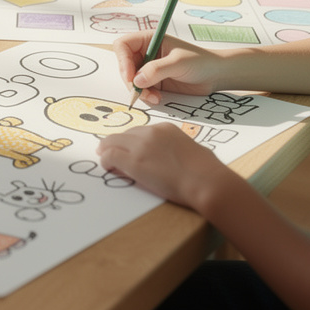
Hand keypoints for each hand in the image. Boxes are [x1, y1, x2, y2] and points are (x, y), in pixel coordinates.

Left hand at [96, 124, 234, 207]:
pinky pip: (110, 156)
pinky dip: (105, 161)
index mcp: (166, 128)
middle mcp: (151, 132)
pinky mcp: (133, 161)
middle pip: (124, 134)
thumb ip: (174, 149)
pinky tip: (107, 167)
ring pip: (112, 142)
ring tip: (103, 157)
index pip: (139, 131)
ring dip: (106, 150)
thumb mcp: (189, 150)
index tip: (127, 148)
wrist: (206, 181)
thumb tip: (169, 157)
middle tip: (107, 151)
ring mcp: (141, 146)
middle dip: (115, 143)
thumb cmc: (206, 171)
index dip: (130, 141)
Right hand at [113, 31, 223, 105]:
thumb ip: (156, 70)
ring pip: (131, 80)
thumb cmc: (200, 61)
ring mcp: (148, 69)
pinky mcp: (154, 82)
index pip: (123, 46)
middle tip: (140, 92)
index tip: (130, 75)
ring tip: (154, 97)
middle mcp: (146, 53)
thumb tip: (136, 80)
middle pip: (124, 66)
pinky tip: (157, 98)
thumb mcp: (178, 62)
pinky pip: (141, 90)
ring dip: (139, 91)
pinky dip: (146, 96)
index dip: (123, 60)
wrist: (216, 76)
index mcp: (149, 40)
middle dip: (130, 80)